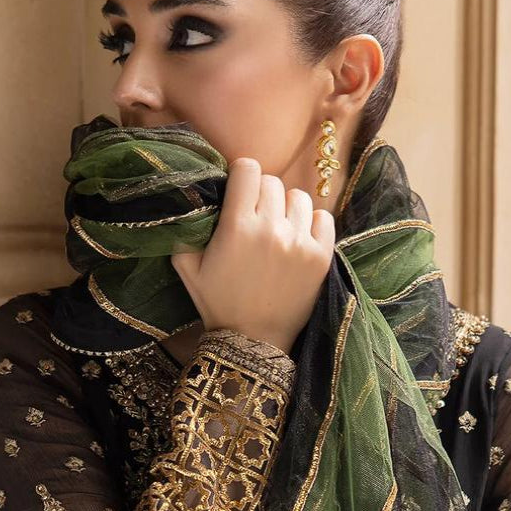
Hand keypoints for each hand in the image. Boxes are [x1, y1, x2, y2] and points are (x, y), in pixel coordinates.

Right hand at [170, 157, 335, 354]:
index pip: (248, 168)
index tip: (240, 190)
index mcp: (236, 226)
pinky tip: (299, 237)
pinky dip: (312, 223)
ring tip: (279, 227)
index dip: (242, 176)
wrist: (252, 342)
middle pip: (272, 182)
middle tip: (256, 215)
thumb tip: (194, 199)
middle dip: (262, 194)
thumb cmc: (217, 304)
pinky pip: (324, 218)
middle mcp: (270, 229)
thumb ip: (186, 230)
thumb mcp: (187, 268)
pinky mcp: (321, 257)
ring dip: (287, 207)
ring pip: (299, 197)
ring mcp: (299, 242)